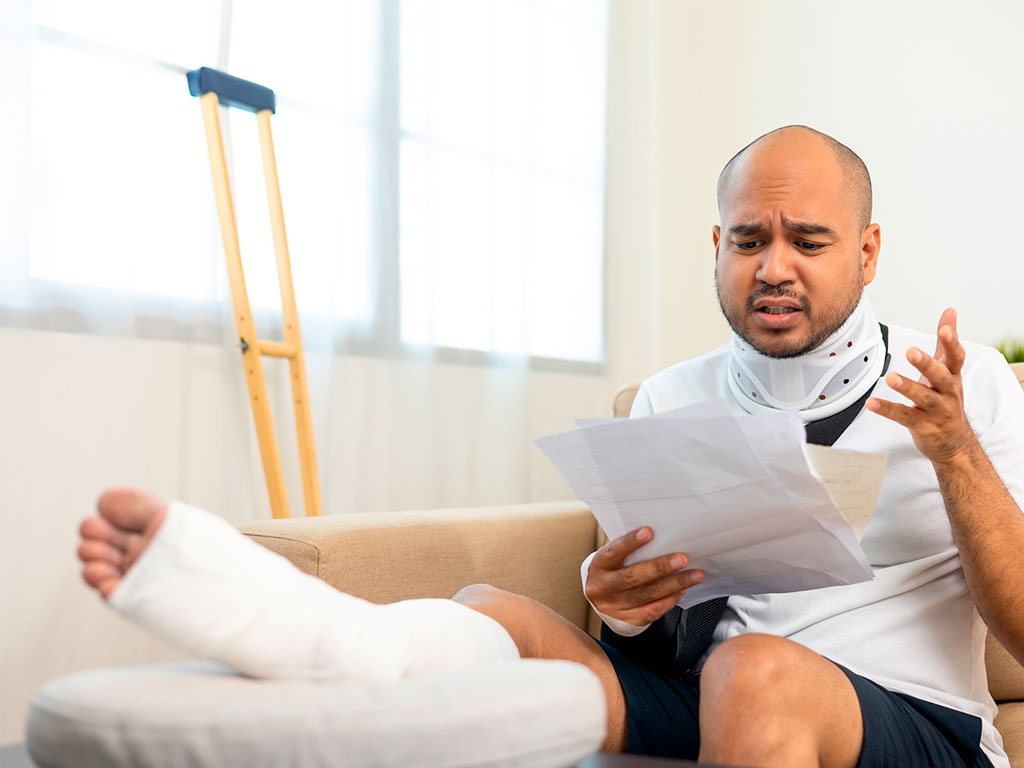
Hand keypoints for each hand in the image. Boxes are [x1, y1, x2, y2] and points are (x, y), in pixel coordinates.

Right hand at [584, 526, 704, 626]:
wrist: (601, 597)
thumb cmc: (614, 569)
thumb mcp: (614, 557)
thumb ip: (630, 550)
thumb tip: (662, 537)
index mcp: (598, 565)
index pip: (614, 551)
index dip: (630, 542)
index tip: (648, 532)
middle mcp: (602, 587)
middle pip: (632, 577)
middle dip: (660, 567)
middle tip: (682, 559)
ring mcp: (613, 606)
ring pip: (647, 595)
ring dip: (674, 584)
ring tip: (695, 575)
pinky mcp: (626, 620)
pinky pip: (651, 612)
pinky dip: (669, 601)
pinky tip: (682, 590)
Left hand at [867, 307, 977, 464]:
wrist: (954, 443)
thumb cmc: (946, 399)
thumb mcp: (949, 371)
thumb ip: (945, 342)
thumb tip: (950, 311)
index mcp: (952, 377)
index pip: (956, 357)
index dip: (952, 342)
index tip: (945, 327)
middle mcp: (948, 393)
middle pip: (940, 377)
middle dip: (927, 364)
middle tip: (911, 351)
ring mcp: (936, 411)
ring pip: (923, 398)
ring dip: (907, 387)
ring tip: (891, 377)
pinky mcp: (922, 426)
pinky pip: (904, 416)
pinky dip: (887, 409)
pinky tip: (871, 403)